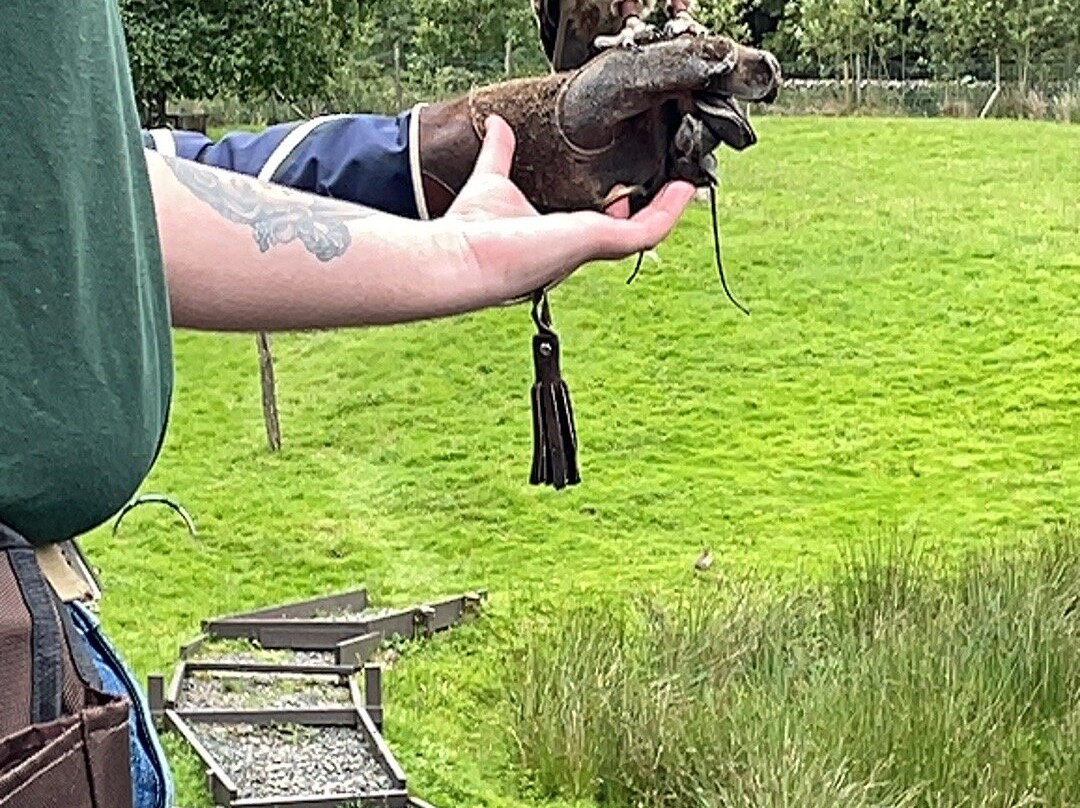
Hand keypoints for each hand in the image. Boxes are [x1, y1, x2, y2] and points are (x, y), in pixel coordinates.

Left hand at [443, 115, 694, 302]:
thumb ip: (499, 154)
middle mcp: (577, 246)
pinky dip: (668, 212)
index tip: (626, 190)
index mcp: (557, 236)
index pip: (599, 227)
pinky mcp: (597, 241)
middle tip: (673, 187)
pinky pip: (646, 230)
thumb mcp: (491, 180)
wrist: (461, 255)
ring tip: (688, 185)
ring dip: (669, 210)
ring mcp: (589, 246)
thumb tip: (498, 125)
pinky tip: (684, 189)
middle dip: (652, 211)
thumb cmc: (469, 231)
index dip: (617, 209)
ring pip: (644, 232)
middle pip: (627, 232)